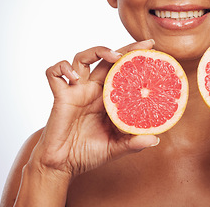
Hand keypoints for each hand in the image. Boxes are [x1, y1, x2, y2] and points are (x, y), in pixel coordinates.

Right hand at [31, 40, 159, 177]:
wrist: (63, 165)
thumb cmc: (88, 153)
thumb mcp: (115, 148)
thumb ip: (133, 143)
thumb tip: (155, 140)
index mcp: (107, 98)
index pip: (122, 72)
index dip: (135, 61)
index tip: (153, 52)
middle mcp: (93, 90)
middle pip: (107, 59)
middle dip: (125, 48)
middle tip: (144, 44)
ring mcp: (77, 91)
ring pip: (82, 58)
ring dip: (96, 51)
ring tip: (113, 56)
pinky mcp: (60, 96)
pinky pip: (53, 74)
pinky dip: (61, 69)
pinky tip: (74, 78)